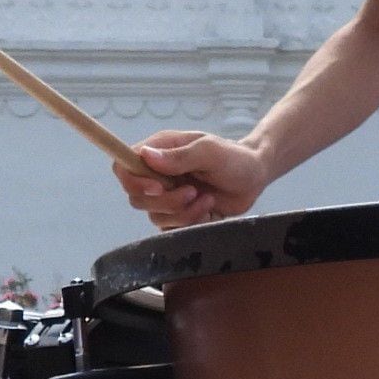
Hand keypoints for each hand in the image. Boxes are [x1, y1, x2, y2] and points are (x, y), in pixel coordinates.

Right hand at [114, 132, 269, 227]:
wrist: (254, 177)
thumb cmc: (233, 157)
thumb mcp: (209, 151)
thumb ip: (179, 156)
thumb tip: (145, 156)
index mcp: (159, 152)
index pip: (124, 166)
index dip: (134, 181)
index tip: (158, 188)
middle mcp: (157, 174)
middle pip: (137, 197)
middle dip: (166, 201)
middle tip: (192, 192)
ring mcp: (167, 196)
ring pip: (155, 215)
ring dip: (183, 212)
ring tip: (207, 199)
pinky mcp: (178, 214)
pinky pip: (171, 227)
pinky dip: (190, 222)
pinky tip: (208, 209)